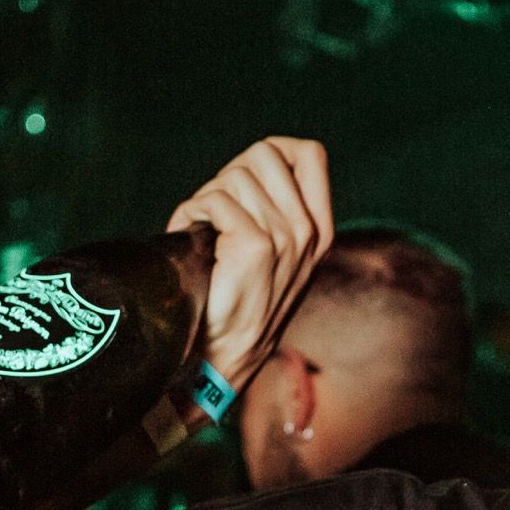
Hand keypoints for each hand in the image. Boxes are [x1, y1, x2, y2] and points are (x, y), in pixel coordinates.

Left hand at [167, 137, 333, 393]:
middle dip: (230, 174)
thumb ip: (277, 211)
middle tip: (216, 211)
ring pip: (235, 176)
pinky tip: (191, 238)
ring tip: (203, 231)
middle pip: (265, 154)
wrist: (225, 356)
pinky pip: (214, 201)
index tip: (248, 180)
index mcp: (318, 229)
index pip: (310, 153)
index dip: (272, 152)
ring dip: (207, 198)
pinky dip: (190, 214)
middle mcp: (308, 231)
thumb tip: (247, 166)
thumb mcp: (277, 255)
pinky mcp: (255, 247)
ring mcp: (285, 238)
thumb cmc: (239, 303)